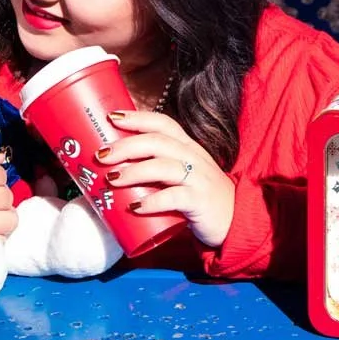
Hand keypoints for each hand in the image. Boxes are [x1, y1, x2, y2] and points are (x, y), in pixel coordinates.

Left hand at [93, 110, 233, 247]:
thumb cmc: (201, 198)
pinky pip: (175, 197)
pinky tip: (136, 207)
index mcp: (187, 147)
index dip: (137, 118)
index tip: (112, 117)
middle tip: (101, 155)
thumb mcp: (182, 176)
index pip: (163, 123)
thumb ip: (157, 170)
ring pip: (164, 167)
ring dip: (134, 171)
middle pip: (158, 142)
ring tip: (112, 179)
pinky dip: (153, 201)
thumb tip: (114, 170)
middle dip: (126, 145)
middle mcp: (194, 158)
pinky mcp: (200, 202)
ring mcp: (199, 179)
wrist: (237, 222)